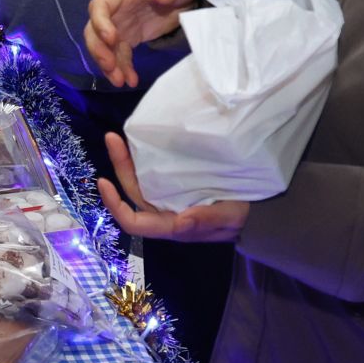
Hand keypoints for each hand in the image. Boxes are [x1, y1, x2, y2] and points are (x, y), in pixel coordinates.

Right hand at [83, 0, 198, 88]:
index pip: (100, 5)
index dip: (100, 22)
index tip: (112, 39)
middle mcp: (115, 11)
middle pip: (94, 30)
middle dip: (98, 50)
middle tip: (110, 67)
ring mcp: (120, 26)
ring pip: (103, 47)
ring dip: (108, 65)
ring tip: (119, 82)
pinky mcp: (129, 38)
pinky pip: (120, 56)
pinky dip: (123, 69)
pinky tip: (131, 81)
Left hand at [97, 134, 247, 242]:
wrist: (260, 210)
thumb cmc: (244, 216)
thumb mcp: (230, 217)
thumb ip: (206, 220)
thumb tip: (180, 221)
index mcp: (172, 225)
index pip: (134, 222)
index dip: (115, 205)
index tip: (103, 181)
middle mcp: (166, 213)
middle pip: (133, 194)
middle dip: (120, 168)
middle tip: (113, 138)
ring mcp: (171, 200)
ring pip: (141, 183)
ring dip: (129, 162)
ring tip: (122, 137)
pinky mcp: (180, 187)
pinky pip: (155, 175)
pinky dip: (146, 160)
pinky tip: (146, 144)